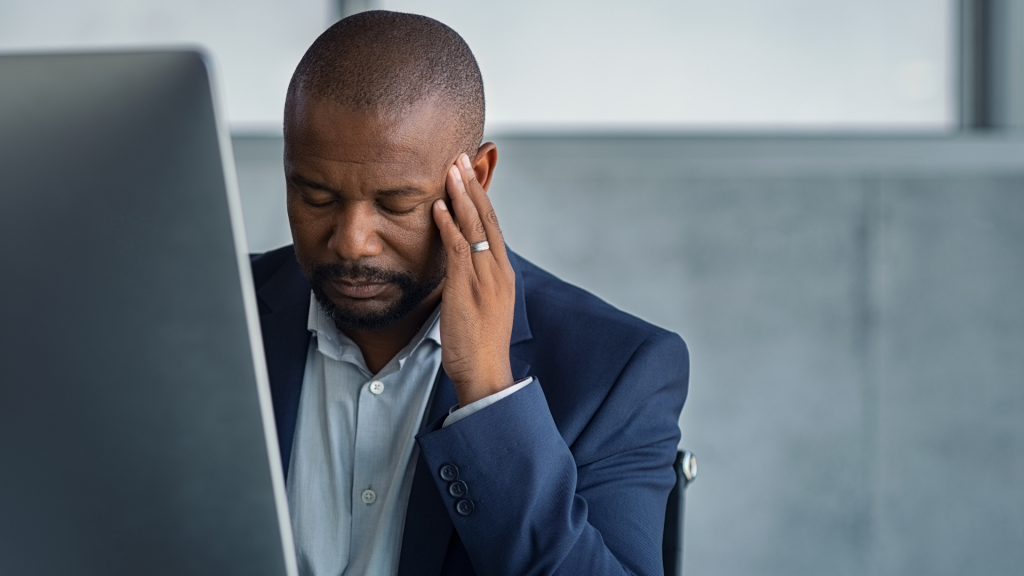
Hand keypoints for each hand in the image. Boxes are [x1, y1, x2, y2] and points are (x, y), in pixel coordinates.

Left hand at [432, 153, 514, 406]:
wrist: (485, 373)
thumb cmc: (478, 345)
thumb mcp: (480, 306)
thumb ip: (472, 281)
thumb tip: (457, 265)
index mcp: (503, 273)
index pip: (494, 226)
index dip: (482, 198)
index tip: (470, 174)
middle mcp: (499, 270)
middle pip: (488, 218)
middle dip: (474, 186)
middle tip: (462, 157)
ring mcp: (486, 278)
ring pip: (475, 227)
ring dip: (461, 196)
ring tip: (451, 169)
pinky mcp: (468, 288)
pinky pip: (459, 249)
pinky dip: (449, 225)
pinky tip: (439, 206)